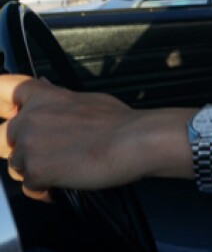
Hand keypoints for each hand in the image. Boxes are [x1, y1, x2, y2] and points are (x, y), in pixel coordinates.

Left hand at [0, 75, 144, 199]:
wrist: (133, 142)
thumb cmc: (119, 121)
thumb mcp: (87, 99)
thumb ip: (57, 97)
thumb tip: (46, 88)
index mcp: (43, 97)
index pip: (4, 87)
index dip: (2, 102)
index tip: (8, 111)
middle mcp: (29, 119)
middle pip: (3, 136)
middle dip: (21, 146)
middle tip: (48, 151)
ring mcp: (29, 146)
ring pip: (15, 164)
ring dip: (34, 169)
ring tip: (63, 168)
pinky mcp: (35, 172)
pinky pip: (28, 186)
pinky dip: (44, 189)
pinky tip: (64, 182)